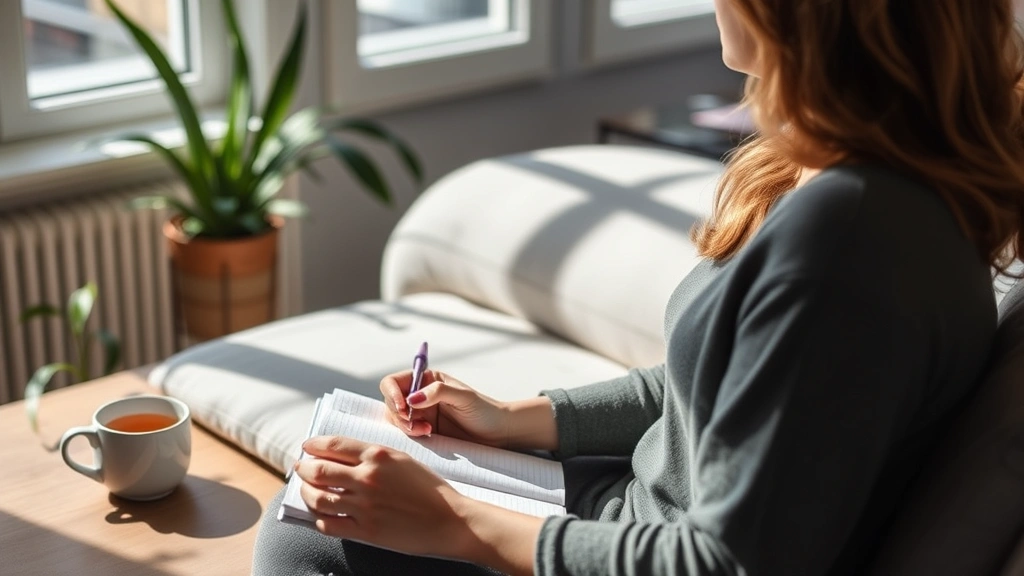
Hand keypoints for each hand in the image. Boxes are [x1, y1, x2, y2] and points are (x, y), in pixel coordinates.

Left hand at [294, 436, 473, 556]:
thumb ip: (375, 456)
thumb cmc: (431, 489)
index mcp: (379, 455)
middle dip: (304, 468)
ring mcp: (364, 505)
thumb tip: (345, 456)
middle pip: (319, 470)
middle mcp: (367, 478)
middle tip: (301, 468)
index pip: (334, 445)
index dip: (314, 445)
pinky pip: (329, 524)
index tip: (307, 447)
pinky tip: (321, 515)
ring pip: (319, 498)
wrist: (450, 520)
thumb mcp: (404, 460)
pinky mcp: (365, 530)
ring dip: (307, 493)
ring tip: (307, 491)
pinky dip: (319, 519)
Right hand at [379, 370, 510, 447]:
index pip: (395, 382)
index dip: (392, 393)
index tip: (402, 408)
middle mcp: (420, 395)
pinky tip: (428, 434)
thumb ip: (438, 392)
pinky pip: (405, 433)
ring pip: (395, 419)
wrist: (497, 434)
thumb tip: (411, 399)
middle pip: (391, 401)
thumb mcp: (464, 397)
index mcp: (427, 379)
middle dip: (398, 414)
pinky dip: (411, 434)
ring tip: (426, 431)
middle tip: (415, 425)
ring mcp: (420, 414)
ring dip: (405, 426)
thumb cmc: (485, 411)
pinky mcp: (423, 431)